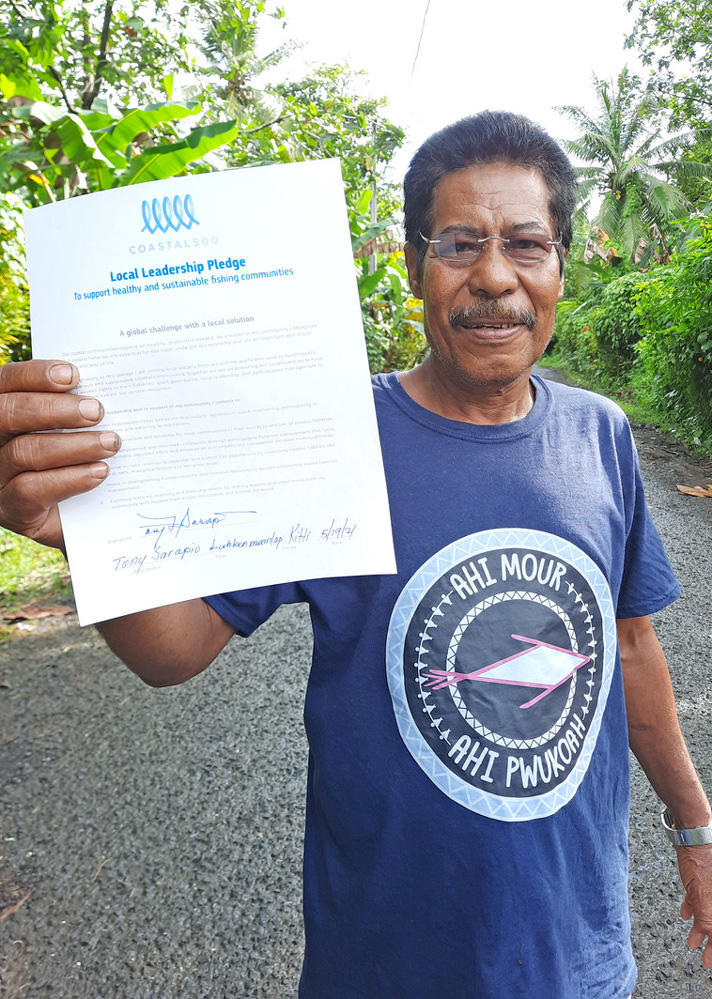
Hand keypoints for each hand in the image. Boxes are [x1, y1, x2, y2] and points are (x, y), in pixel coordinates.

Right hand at [0, 359, 120, 549]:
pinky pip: (32, 490)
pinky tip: (99, 472)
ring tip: (110, 443)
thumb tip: (106, 382)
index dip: (35, 374)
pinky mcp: (10, 510)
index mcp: (1, 413)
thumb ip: (76, 407)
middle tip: (96, 411)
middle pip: (8, 413)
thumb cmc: (80, 461)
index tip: (73, 375)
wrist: (86, 519)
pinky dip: (71, 478)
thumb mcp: (73, 430)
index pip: (6, 382)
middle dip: (55, 408)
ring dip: (74, 445)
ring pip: (24, 452)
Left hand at [677, 843, 711, 967]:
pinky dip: (695, 908)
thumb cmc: (704, 865)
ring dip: (702, 929)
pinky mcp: (705, 879)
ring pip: (710, 913)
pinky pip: (702, 899)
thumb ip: (709, 924)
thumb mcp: (707, 903)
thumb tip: (708, 939)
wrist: (693, 836)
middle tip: (707, 959)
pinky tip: (686, 915)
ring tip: (693, 942)